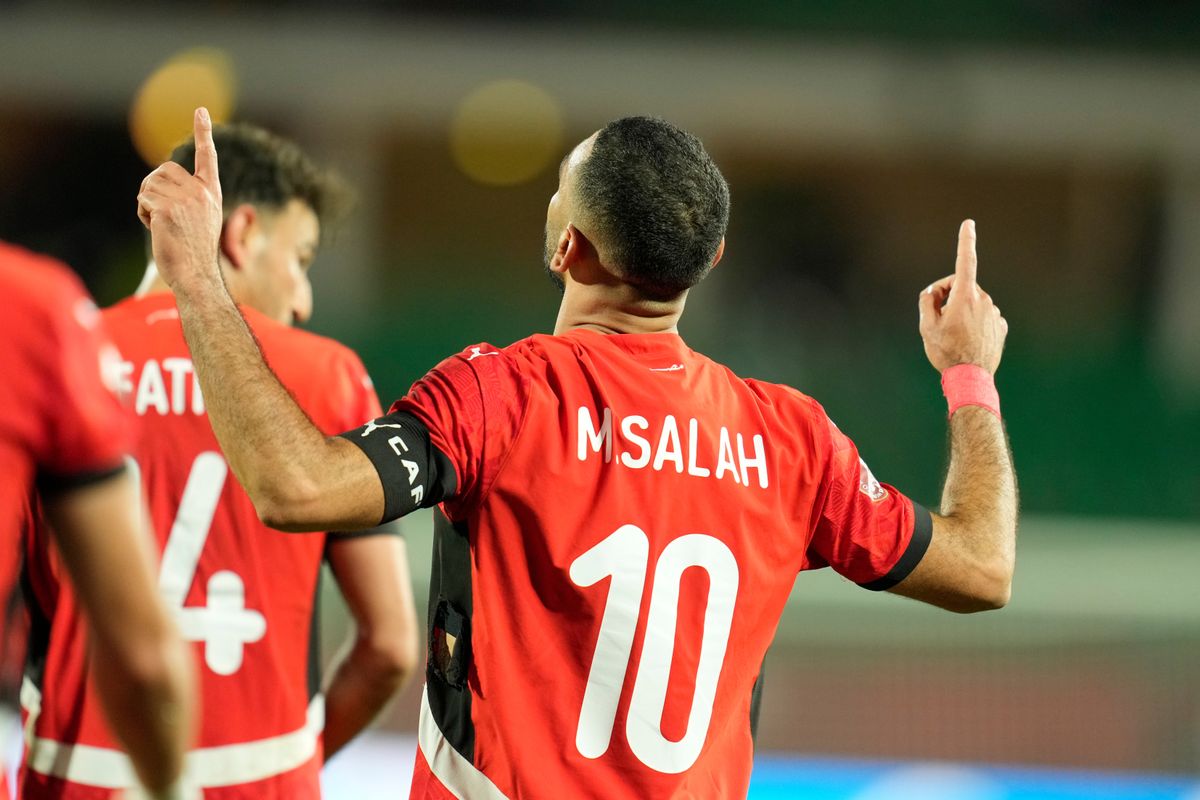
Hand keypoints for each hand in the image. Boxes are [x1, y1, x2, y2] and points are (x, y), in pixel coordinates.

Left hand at [137, 107, 223, 295]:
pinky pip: (143, 200)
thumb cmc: (194, 254)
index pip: (207, 157)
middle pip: (163, 170)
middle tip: (162, 214)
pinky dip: (143, 214)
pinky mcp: (167, 209)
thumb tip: (155, 188)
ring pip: (149, 184)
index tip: (200, 111)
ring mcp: (185, 200)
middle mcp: (201, 192)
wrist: (196, 275)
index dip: (203, 132)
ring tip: (161, 225)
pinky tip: (156, 229)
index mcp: (211, 193)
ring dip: (147, 203)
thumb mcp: (199, 221)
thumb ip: (186, 199)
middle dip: (154, 188)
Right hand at [918, 219, 1007, 373]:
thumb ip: (927, 302)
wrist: (972, 378)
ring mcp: (994, 313)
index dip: (965, 241)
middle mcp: (983, 300)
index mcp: (965, 297)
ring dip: (961, 312)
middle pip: (962, 287)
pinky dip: (974, 323)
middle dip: (948, 296)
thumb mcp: (926, 327)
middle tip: (937, 319)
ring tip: (954, 336)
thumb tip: (934, 292)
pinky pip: (983, 317)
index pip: (964, 262)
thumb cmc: (946, 352)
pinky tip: (967, 341)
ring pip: (972, 303)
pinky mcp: (1001, 326)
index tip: (968, 224)